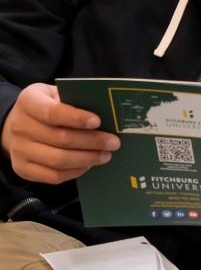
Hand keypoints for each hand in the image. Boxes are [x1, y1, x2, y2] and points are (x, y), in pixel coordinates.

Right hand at [1, 83, 120, 183]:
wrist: (19, 123)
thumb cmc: (47, 105)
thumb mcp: (57, 94)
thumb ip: (75, 100)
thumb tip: (106, 113)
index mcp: (28, 102)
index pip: (52, 112)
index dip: (76, 118)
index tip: (98, 121)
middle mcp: (20, 126)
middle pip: (60, 138)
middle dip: (91, 141)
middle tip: (113, 142)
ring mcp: (19, 150)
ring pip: (57, 160)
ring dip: (87, 159)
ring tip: (106, 155)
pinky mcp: (22, 169)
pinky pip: (52, 176)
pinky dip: (74, 172)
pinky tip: (89, 165)